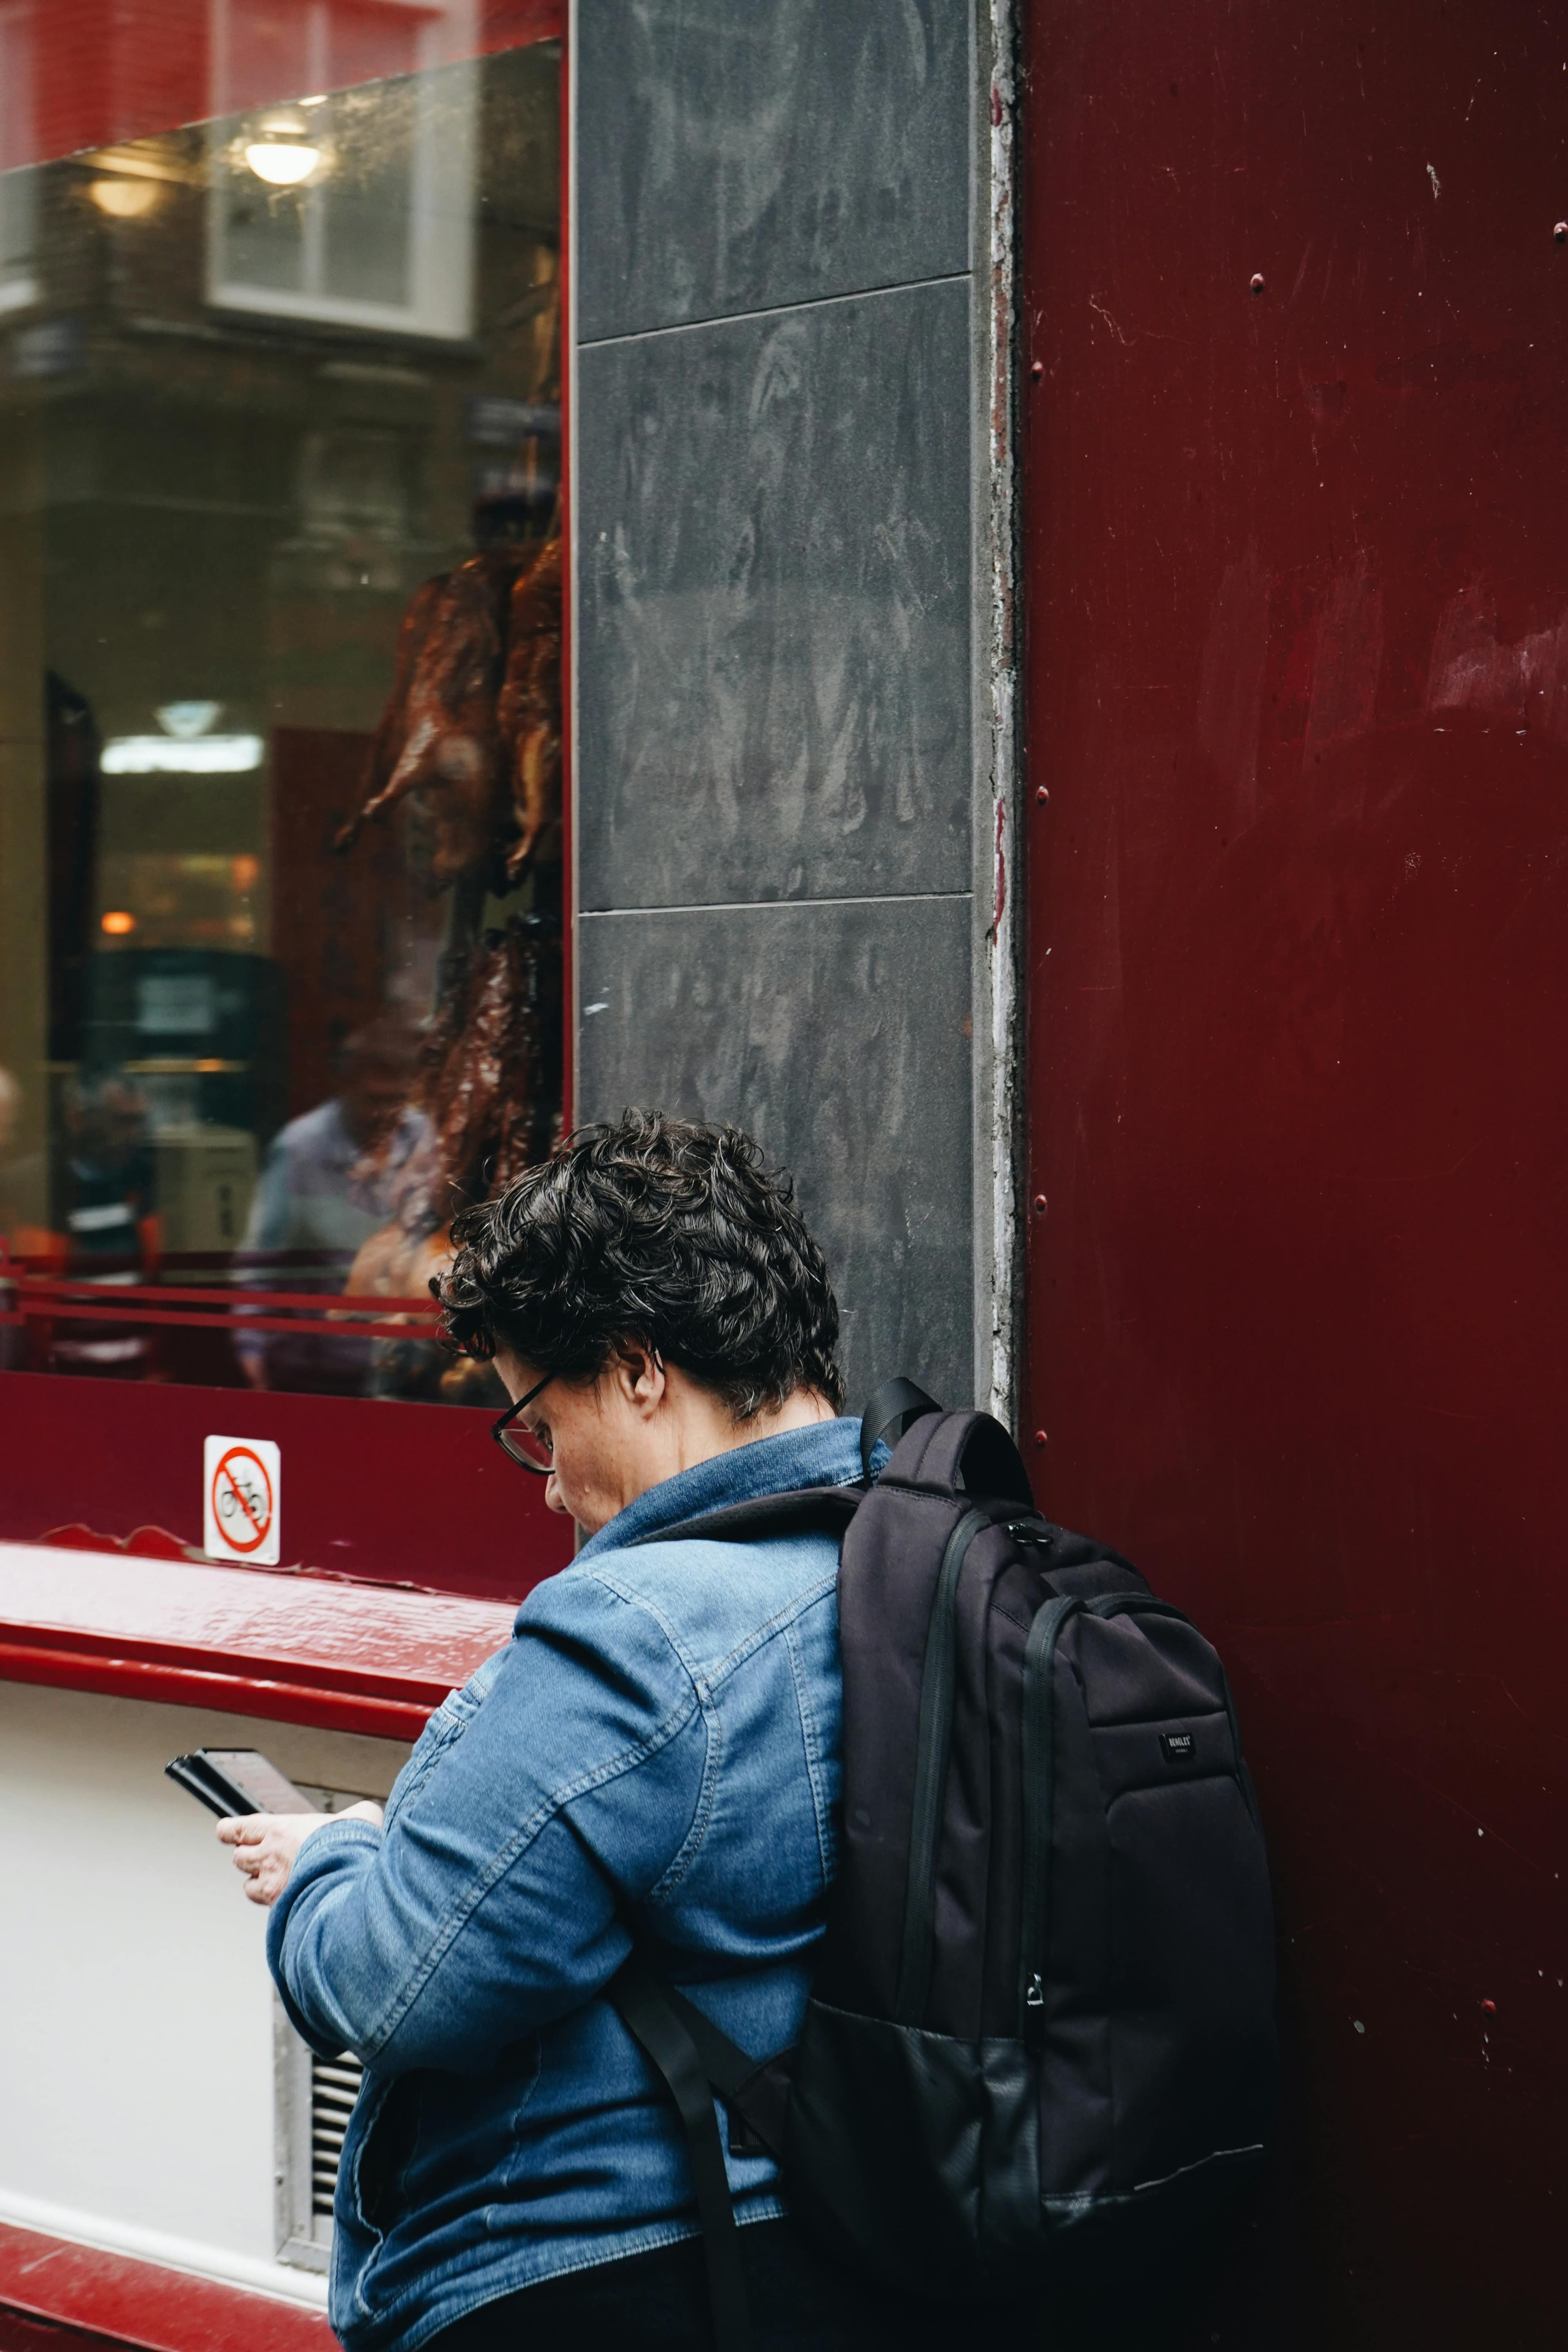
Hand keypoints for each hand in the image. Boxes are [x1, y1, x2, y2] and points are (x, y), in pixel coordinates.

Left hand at [217, 1802, 382, 1906]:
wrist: (352, 1883)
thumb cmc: (353, 1847)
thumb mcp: (361, 1816)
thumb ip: (356, 1814)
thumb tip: (364, 1815)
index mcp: (280, 1830)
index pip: (238, 1828)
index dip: (229, 1831)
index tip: (226, 1831)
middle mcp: (268, 1858)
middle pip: (238, 1858)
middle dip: (248, 1857)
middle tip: (260, 1856)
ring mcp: (273, 1886)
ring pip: (248, 1886)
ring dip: (257, 1882)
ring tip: (274, 1881)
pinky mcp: (282, 1909)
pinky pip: (267, 1909)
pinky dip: (273, 1905)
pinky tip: (289, 1902)